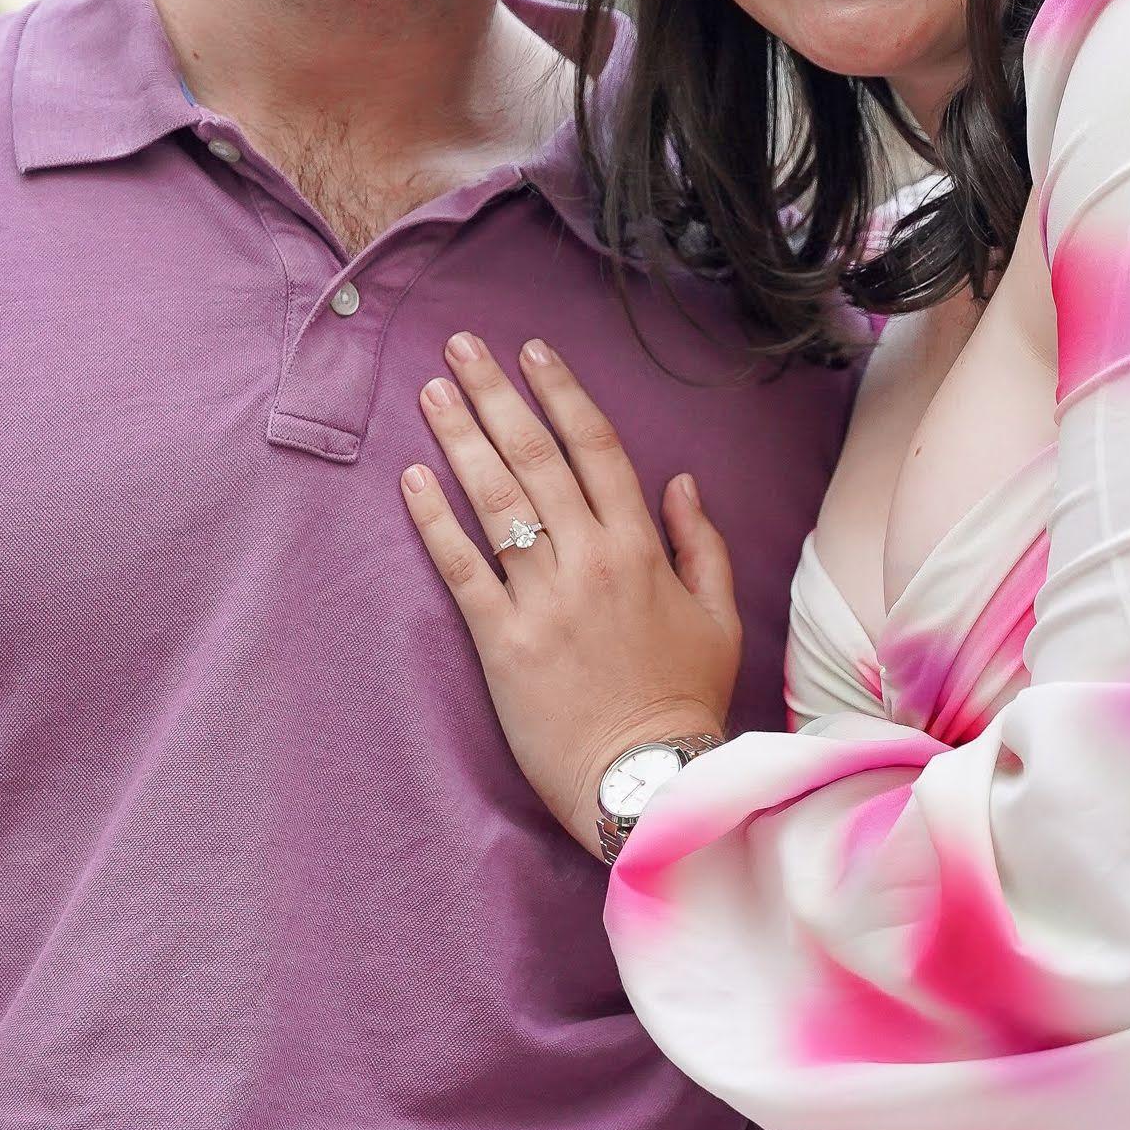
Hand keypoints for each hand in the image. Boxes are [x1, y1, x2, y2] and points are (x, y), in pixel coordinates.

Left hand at [401, 332, 739, 855]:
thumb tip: (680, 482)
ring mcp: (543, 601)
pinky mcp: (502, 642)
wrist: (646, 782)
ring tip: (431, 391)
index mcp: (641, 550)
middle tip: (460, 347)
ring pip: (497, 501)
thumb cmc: (683, 703)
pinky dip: (435, 521)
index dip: (562, 394)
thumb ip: (698, 544)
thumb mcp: (718, 618)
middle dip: (497, 396)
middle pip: (536, 459)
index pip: (597, 449)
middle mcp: (590, 562)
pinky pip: (462, 569)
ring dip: (461, 439)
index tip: (533, 351)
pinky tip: (411, 478)